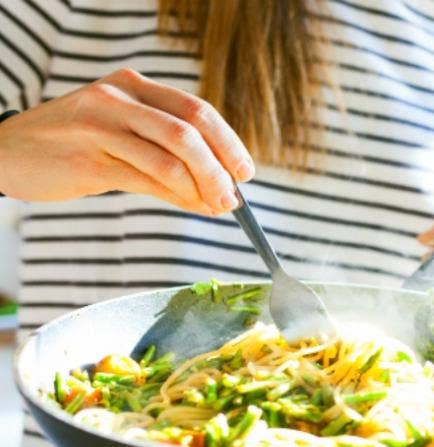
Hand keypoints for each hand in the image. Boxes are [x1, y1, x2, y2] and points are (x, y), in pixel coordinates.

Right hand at [0, 68, 253, 214]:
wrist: (10, 151)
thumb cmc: (75, 144)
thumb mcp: (121, 131)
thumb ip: (163, 149)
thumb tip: (215, 185)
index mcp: (133, 85)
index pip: (195, 110)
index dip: (228, 142)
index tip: (245, 172)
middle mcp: (119, 98)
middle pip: (189, 131)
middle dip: (219, 168)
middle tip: (234, 199)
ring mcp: (101, 126)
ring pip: (170, 158)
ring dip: (201, 188)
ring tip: (215, 208)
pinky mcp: (87, 159)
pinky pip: (145, 179)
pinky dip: (177, 197)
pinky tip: (191, 207)